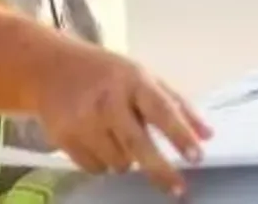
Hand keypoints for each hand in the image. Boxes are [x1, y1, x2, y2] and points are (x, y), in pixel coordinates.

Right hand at [27, 42, 212, 199]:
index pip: (162, 110)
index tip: (198, 156)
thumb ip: (177, 104)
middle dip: (161, 170)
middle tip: (179, 189)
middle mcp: (107, 100)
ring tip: (119, 138)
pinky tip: (98, 140)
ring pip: (119, 162)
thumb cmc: (106, 73)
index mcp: (132, 80)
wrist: (50, 67)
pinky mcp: (64, 138)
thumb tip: (208, 135)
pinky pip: (96, 168)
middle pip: (138, 145)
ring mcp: (83, 121)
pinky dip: (104, 162)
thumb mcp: (143, 76)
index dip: (180, 135)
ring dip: (127, 160)